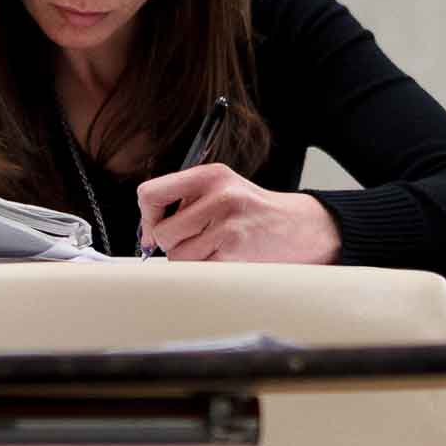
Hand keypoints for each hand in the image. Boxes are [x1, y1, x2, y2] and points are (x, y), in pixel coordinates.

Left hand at [136, 163, 341, 262]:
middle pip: (162, 233)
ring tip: (214, 249)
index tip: (155, 228)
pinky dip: (207, 270)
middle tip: (194, 240)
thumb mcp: (221, 189)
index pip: (150, 193)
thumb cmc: (253, 211)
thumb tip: (147, 234)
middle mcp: (220, 196)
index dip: (147, 217)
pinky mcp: (236, 252)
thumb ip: (183, 201)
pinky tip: (225, 258)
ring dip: (190, 260)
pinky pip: (198, 270)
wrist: (298, 228)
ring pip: (178, 256)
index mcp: (210, 175)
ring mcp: (228, 225)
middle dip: (173, 244)